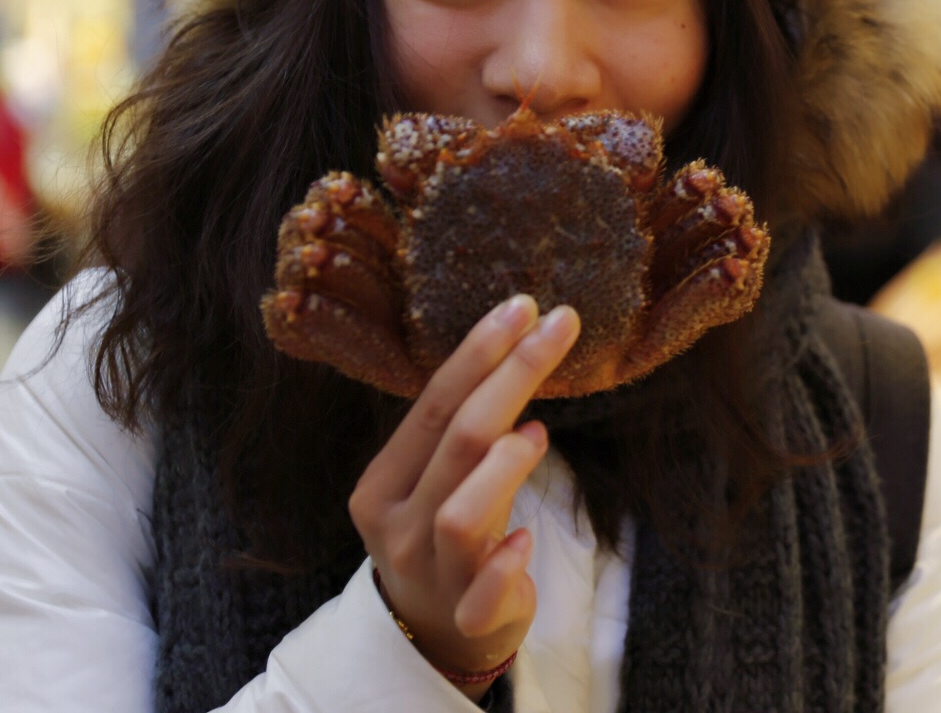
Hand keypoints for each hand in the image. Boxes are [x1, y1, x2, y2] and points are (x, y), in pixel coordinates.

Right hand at [349, 294, 579, 695]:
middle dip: (510, 377)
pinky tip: (525, 539)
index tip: (523, 306)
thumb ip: (465, 433)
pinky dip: (504, 563)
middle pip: (454, 443)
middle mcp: (397, 528)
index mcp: (382, 485)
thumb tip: (520, 352)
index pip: (430, 408)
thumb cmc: (442, 537)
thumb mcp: (438, 482)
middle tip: (558, 327)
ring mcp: (429, 575)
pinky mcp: (467, 617)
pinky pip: (480, 593)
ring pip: (459, 516)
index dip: (477, 354)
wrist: (429, 634)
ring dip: (503, 468)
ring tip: (539, 435)